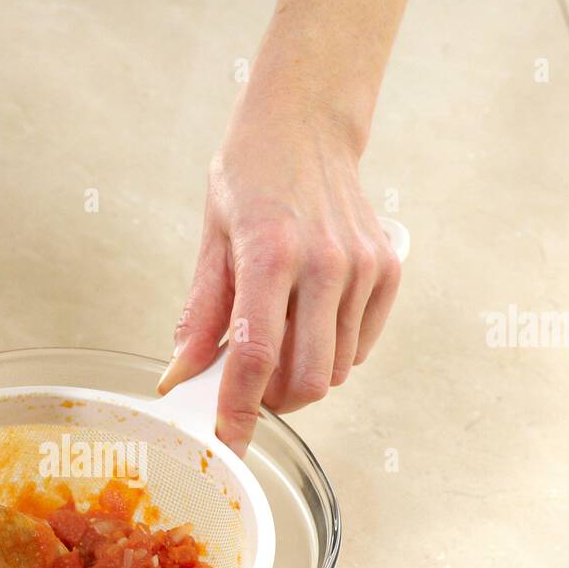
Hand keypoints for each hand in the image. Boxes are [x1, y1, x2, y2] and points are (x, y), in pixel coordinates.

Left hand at [157, 106, 400, 455]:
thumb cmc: (251, 177)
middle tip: (249, 383)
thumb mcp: (211, 239)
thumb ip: (200, 314)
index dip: (238, 410)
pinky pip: (360, 348)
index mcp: (270, 253)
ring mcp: (363, 267)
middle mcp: (324, 263)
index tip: (227, 443)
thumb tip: (180, 377)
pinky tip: (311, 320)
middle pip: (305, 379)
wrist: (307, 124)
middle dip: (273, 400)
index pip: (255, 355)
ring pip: (335, 371)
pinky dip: (332, 353)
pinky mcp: (388, 270)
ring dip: (302, 376)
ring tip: (280, 338)